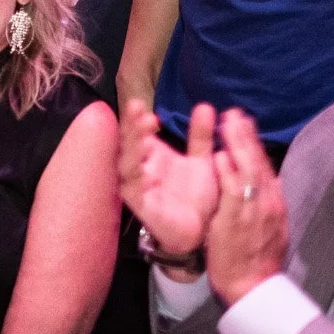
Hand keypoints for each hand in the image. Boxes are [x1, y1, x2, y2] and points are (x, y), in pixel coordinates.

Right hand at [120, 98, 215, 257]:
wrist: (202, 229)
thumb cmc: (198, 195)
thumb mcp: (203, 161)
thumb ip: (201, 135)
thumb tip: (205, 106)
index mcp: (151, 155)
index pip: (137, 131)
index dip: (136, 118)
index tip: (141, 104)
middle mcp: (140, 167)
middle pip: (128, 143)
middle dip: (131, 127)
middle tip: (138, 111)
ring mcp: (137, 186)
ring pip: (128, 165)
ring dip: (132, 150)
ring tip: (142, 137)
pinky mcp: (141, 205)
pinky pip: (135, 192)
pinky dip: (139, 181)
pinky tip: (147, 172)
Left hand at [205, 108, 289, 306]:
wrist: (253, 284)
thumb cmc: (253, 255)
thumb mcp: (265, 224)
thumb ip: (265, 200)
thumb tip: (270, 179)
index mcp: (271, 202)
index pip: (263, 166)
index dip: (253, 143)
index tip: (243, 121)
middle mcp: (266, 202)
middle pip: (258, 162)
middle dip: (246, 135)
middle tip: (234, 112)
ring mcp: (253, 211)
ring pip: (248, 172)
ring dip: (237, 145)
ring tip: (227, 123)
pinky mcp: (237, 221)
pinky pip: (232, 193)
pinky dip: (227, 173)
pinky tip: (218, 157)